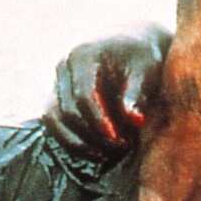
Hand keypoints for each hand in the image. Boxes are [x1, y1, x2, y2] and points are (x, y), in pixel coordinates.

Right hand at [45, 24, 171, 157]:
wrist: (131, 45)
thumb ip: (137, 95)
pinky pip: (54, 124)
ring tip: (106, 155)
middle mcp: (63, 67)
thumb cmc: (142, 57)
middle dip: (92, 135)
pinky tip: (96, 153)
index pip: (84, 96)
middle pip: (67, 111)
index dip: (99, 122)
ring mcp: (56, 82)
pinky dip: (71, 141)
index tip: (119, 140)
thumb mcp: (146, 71)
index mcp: (83, 56)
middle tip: (120, 148)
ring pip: (54, 120)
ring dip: (78, 142)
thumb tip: (136, 121)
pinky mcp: (56, 96)